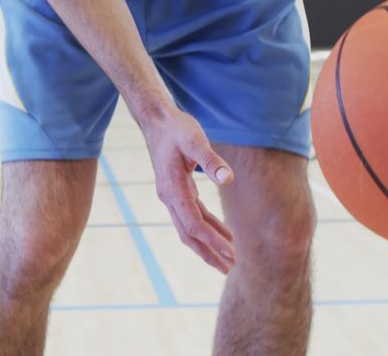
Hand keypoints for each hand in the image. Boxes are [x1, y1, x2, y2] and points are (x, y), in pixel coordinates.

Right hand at [141, 104, 236, 273]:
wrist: (157, 120)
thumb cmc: (176, 128)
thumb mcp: (195, 140)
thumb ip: (211, 160)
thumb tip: (227, 179)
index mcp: (172, 189)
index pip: (193, 223)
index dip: (211, 240)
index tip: (230, 253)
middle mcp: (169, 197)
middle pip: (188, 233)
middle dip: (208, 252)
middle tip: (229, 268)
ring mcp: (172, 195)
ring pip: (189, 228)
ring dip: (207, 244)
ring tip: (227, 260)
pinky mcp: (178, 190)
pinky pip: (192, 216)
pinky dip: (207, 227)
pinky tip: (223, 234)